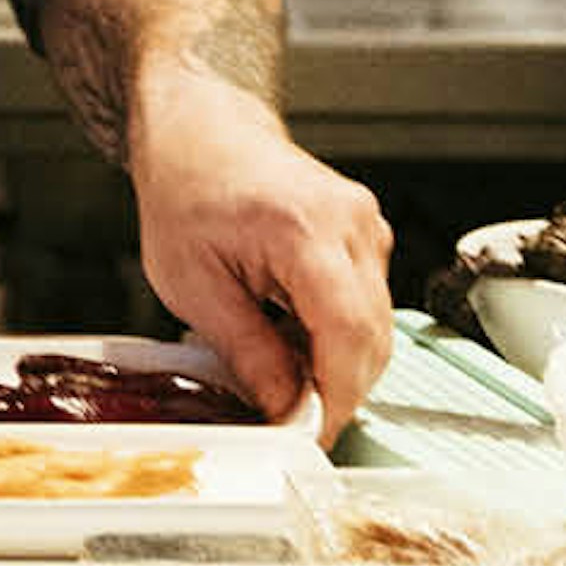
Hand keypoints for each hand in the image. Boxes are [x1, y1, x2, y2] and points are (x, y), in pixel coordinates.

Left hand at [125, 74, 393, 434]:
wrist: (200, 131)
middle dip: (338, 390)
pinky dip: (339, 334)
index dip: (336, 397)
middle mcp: (350, 223)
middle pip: (374, 337)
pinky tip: (295, 334)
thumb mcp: (192, 283)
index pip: (348, 335)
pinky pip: (370, 303)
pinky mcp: (367, 233)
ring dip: (339, 363)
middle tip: (291, 417)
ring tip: (280, 367)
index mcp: (304, 229)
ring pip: (378, 325)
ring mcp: (366, 224)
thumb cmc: (186, 189)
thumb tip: (286, 408)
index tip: (311, 433)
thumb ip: (247, 351)